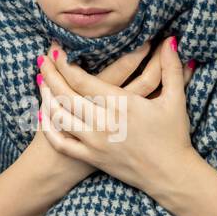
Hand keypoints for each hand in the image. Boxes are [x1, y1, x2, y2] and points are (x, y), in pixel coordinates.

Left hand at [35, 35, 198, 195]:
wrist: (170, 175)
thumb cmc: (174, 137)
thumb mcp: (175, 100)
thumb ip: (171, 68)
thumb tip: (171, 40)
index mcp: (122, 105)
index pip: (83, 81)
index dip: (65, 64)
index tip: (55, 51)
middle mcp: (104, 123)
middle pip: (66, 96)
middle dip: (51, 75)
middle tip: (41, 60)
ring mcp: (95, 142)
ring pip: (60, 117)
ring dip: (46, 98)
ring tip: (41, 82)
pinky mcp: (92, 158)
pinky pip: (62, 143)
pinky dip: (49, 128)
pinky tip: (44, 115)